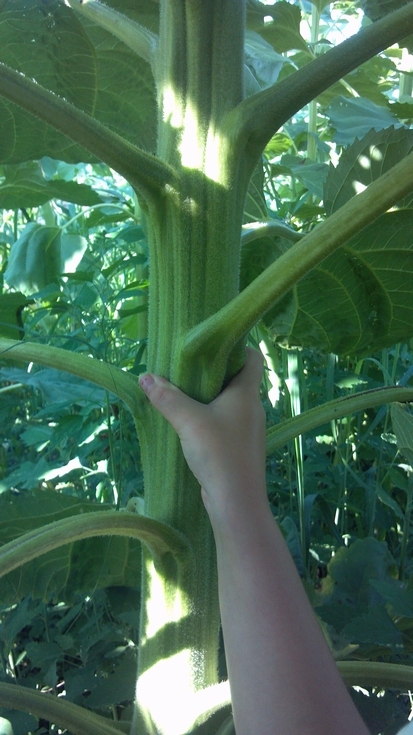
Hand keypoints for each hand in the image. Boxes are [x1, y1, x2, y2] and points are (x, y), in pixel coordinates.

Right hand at [138, 348, 266, 519]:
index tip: (210, 346)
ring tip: (183, 393)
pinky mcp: (240, 447)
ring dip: (209, 397)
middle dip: (214, 372)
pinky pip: (225, 422)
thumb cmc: (219, 453)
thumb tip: (145, 377)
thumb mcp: (188, 420)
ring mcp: (248, 429)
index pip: (253, 358)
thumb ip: (167, 397)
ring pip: (230, 403)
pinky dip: (210, 417)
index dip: (237, 347)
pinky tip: (189, 423)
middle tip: (186, 367)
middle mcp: (252, 408)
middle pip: (237, 379)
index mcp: (247, 393)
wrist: (236, 502)